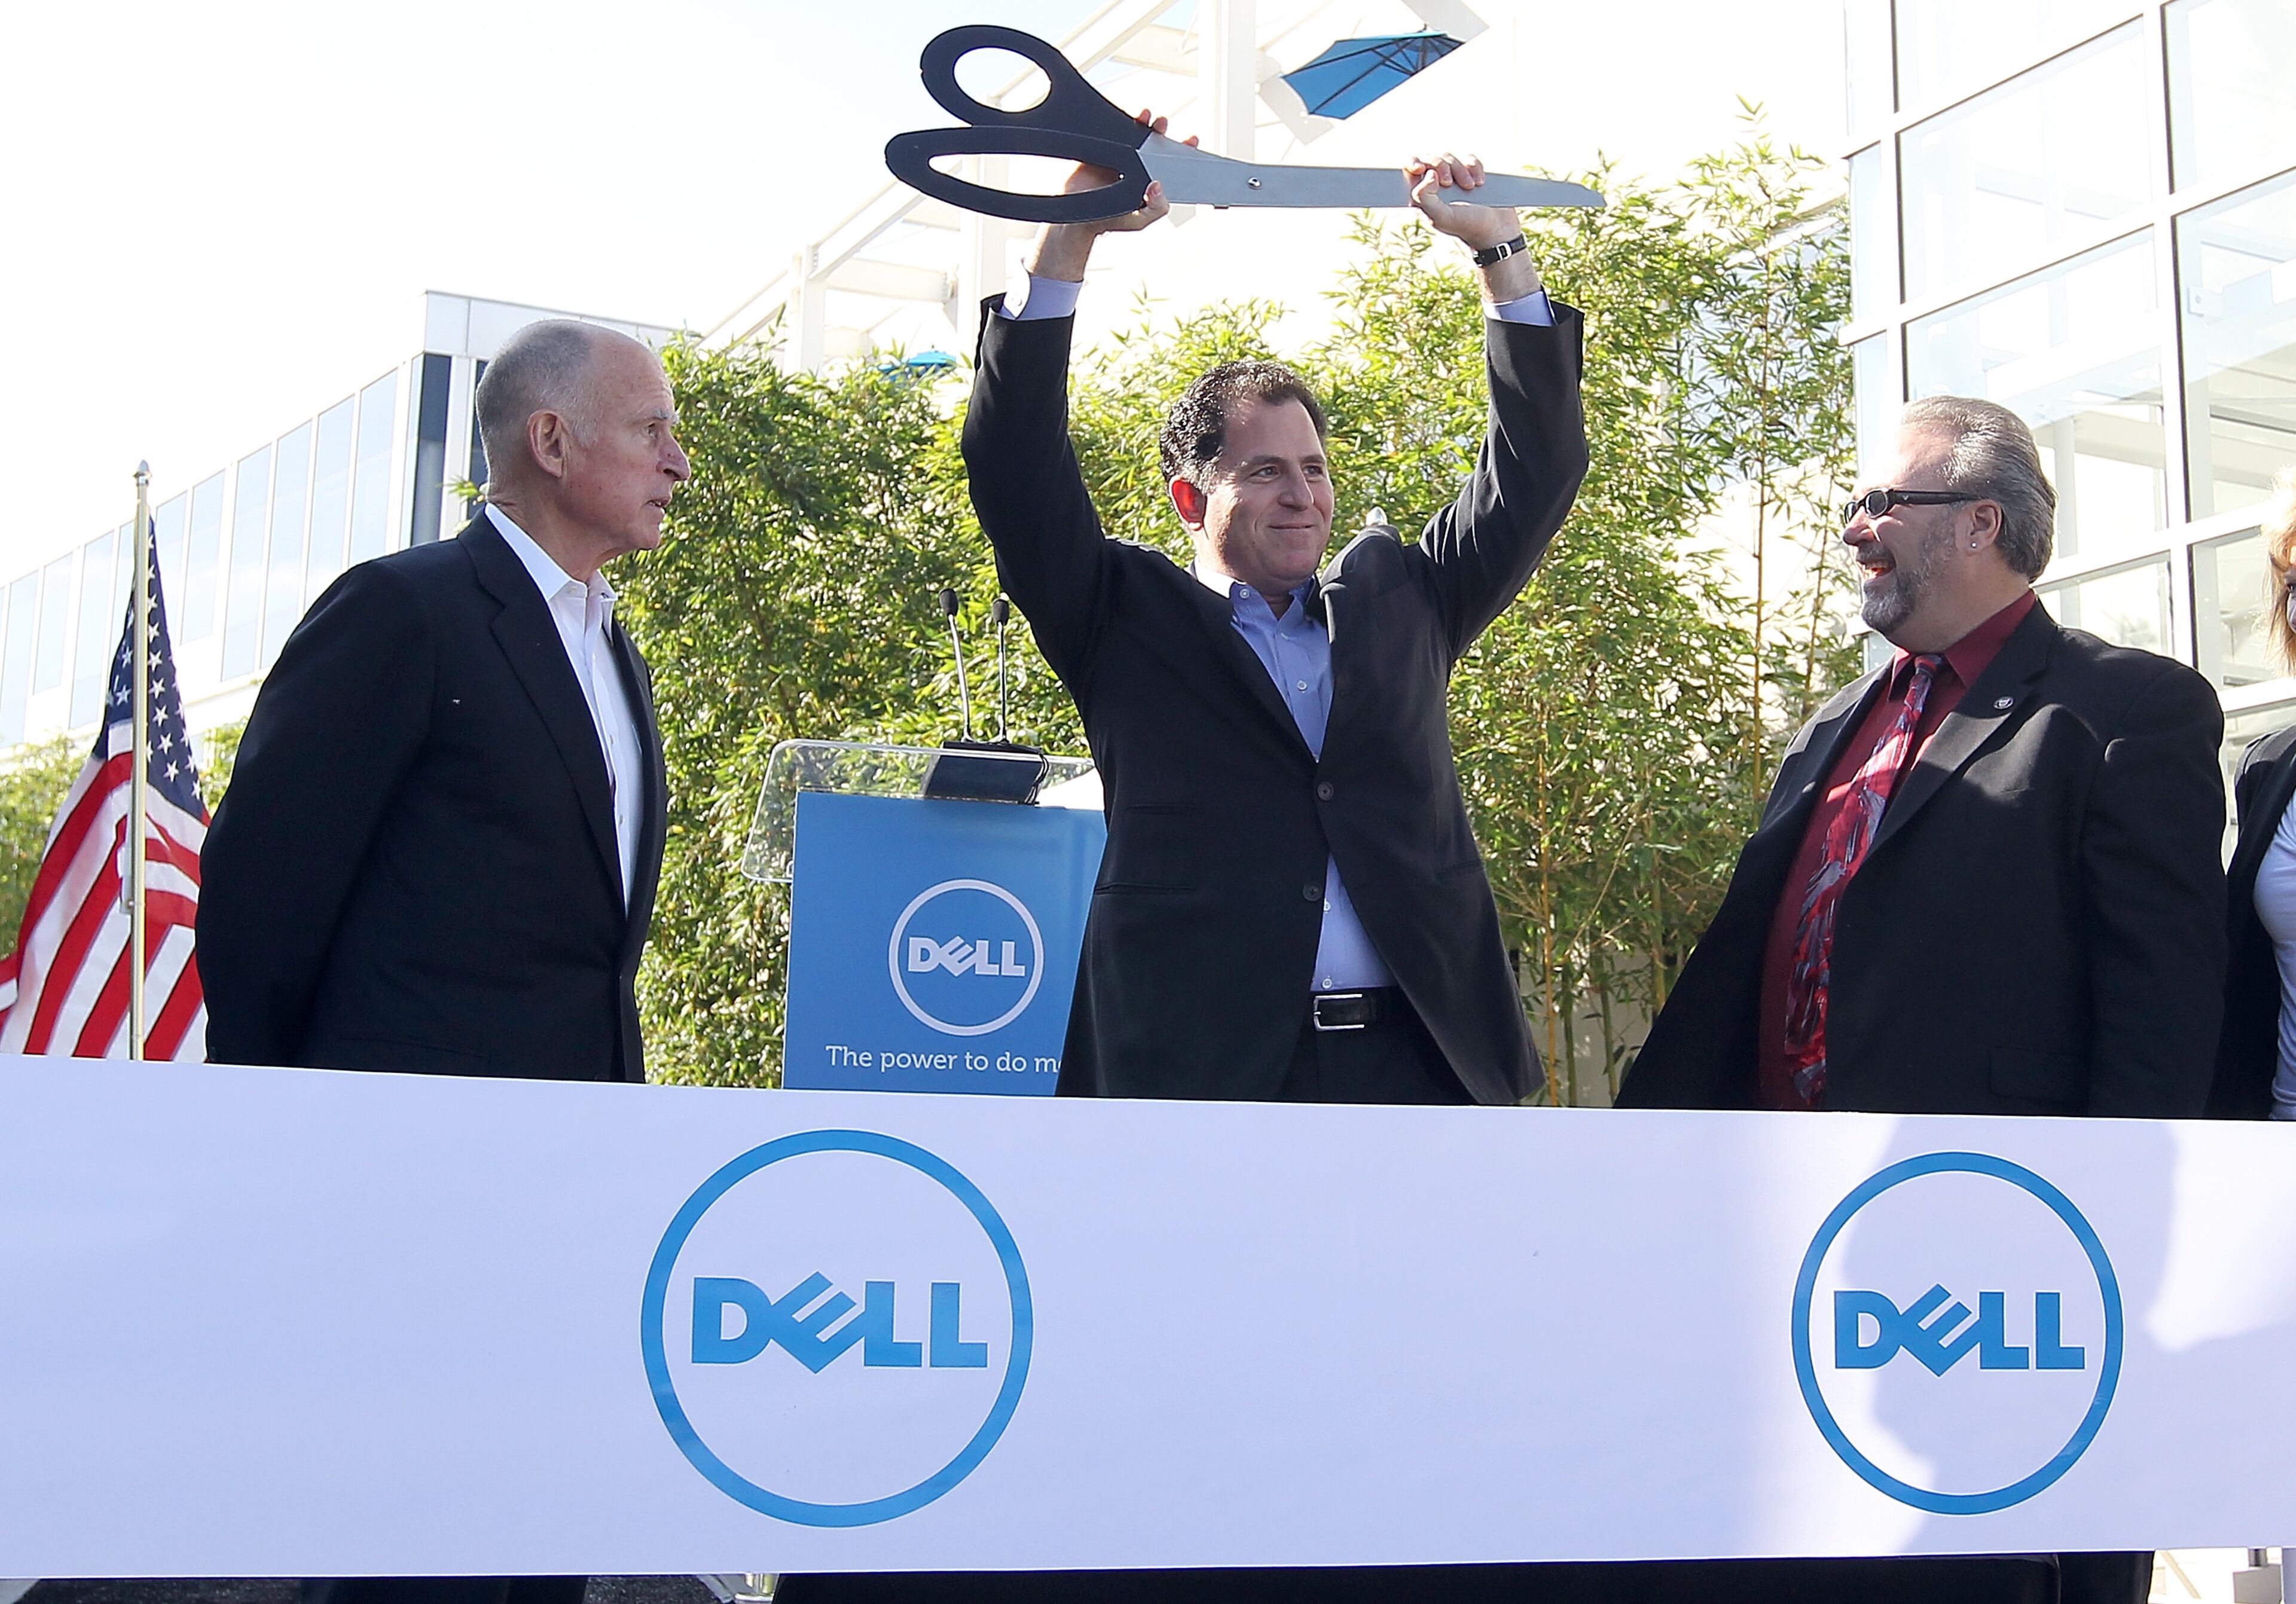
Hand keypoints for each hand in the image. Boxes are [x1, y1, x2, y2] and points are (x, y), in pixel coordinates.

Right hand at [1027, 112, 1195, 281]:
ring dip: (1142, 123)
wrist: (1076, 218)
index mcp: (1150, 181)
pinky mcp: (1103, 151)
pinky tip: (1125, 121)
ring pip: (1135, 135)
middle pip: (1153, 143)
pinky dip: (1119, 124)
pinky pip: (1113, 133)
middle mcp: (1137, 167)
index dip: (1182, 151)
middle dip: (1161, 131)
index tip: (1191, 140)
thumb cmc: (1110, 221)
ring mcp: (1120, 158)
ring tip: (1147, 117)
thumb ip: (1156, 208)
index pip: (1170, 164)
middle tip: (1162, 124)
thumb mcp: (1139, 220)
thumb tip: (1159, 186)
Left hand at [1407, 153, 1521, 250]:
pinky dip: (1474, 167)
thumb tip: (1428, 173)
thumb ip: (1425, 198)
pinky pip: (1469, 158)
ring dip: (1460, 170)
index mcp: (1424, 195)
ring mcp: (1454, 176)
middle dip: (1441, 166)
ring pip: (1450, 157)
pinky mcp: (1471, 171)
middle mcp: (1436, 184)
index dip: (1412, 163)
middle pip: (1431, 159)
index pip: (1410, 170)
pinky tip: (1479, 182)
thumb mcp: (1441, 216)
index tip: (1419, 168)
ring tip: (1470, 187)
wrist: (1495, 227)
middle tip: (1449, 182)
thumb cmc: (1466, 225)